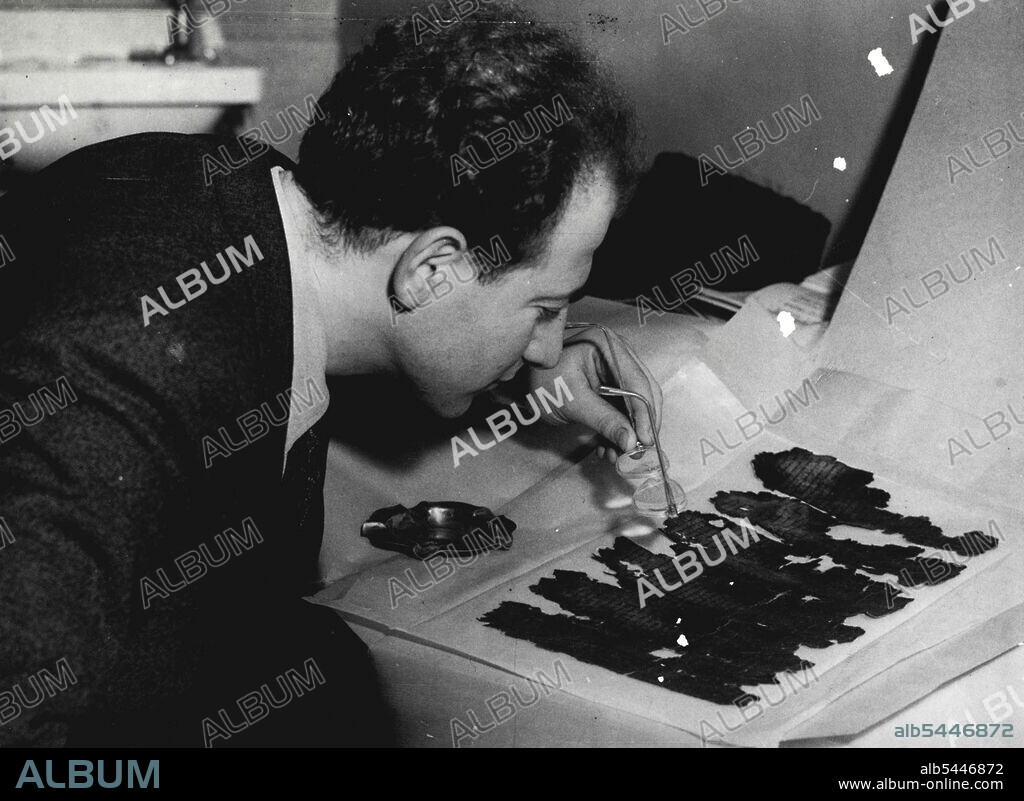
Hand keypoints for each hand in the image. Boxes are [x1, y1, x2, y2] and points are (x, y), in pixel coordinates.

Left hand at [527, 326, 662, 461]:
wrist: (518, 380)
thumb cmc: (539, 381)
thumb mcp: (572, 402)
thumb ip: (604, 421)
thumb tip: (631, 442)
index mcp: (609, 346)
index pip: (638, 383)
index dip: (645, 414)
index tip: (646, 441)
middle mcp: (618, 353)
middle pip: (643, 393)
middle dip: (639, 426)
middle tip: (636, 454)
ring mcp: (615, 369)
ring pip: (634, 406)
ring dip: (628, 433)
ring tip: (616, 457)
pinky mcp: (609, 385)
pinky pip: (622, 410)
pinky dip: (617, 430)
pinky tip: (608, 448)